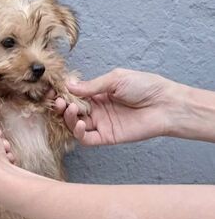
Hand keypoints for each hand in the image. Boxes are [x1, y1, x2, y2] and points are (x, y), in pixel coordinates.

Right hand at [54, 68, 180, 145]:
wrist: (164, 104)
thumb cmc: (145, 87)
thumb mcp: (115, 79)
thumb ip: (91, 85)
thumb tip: (69, 85)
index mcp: (99, 92)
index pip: (75, 95)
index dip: (64, 94)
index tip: (54, 90)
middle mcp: (98, 108)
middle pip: (72, 111)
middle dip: (62, 106)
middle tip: (59, 101)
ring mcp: (102, 123)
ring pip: (75, 125)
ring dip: (67, 118)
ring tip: (69, 110)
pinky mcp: (107, 137)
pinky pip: (86, 139)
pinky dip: (77, 133)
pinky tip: (78, 124)